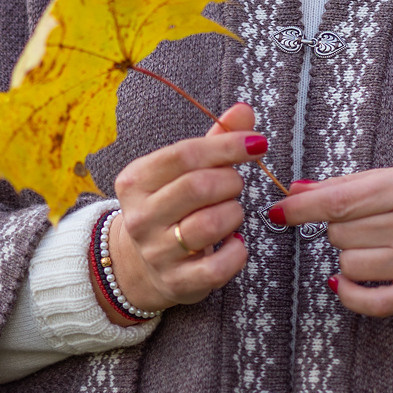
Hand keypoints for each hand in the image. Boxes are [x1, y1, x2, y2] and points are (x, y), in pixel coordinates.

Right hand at [105, 102, 258, 315]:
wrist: (139, 265)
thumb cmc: (170, 207)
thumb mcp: (181, 172)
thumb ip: (213, 141)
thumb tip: (244, 110)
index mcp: (135, 181)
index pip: (184, 153)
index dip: (226, 146)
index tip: (256, 143)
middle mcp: (140, 217)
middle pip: (197, 187)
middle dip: (230, 181)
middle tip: (235, 185)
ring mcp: (156, 252)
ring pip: (209, 225)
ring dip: (234, 214)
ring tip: (232, 213)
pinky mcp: (177, 282)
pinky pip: (217, 267)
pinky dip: (237, 252)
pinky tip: (235, 243)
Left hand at [269, 166, 392, 316]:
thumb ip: (351, 185)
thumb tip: (298, 190)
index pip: (338, 201)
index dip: (300, 208)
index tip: (277, 211)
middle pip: (340, 232)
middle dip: (339, 228)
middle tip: (364, 225)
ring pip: (349, 263)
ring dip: (348, 256)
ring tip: (373, 247)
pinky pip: (369, 302)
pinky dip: (349, 293)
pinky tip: (346, 282)